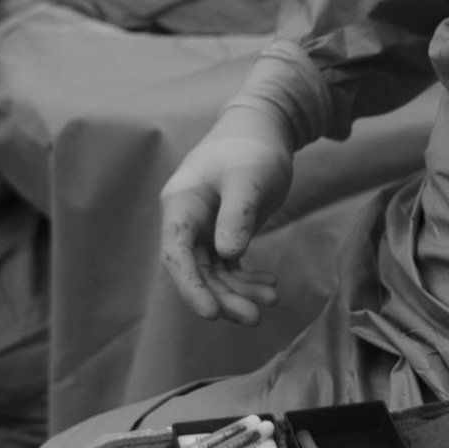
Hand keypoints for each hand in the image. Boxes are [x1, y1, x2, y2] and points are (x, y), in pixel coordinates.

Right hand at [159, 102, 294, 322]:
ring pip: (214, 273)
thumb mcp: (248, 179)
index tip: (211, 314)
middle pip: (196, 270)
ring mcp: (204, 229)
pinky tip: (269, 285)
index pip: (176, 253)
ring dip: (239, 291)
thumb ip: (237, 214)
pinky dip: (247, 279)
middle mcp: (187, 221)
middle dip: (224, 297)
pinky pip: (229, 266)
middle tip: (255, 317)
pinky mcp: (223, 233)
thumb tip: (228, 254)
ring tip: (272, 300)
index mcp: (181, 205)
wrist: (264, 129)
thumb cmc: (252, 149)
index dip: (190, 286)